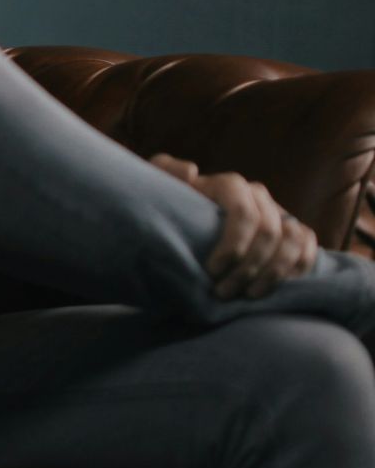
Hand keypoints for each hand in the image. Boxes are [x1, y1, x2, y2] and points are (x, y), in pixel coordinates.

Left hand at [147, 153, 317, 298]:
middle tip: (224, 292)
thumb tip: (192, 171)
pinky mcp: (293, 231)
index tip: (212, 270)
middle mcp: (258, 196)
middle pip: (268, 232)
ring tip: (248, 295)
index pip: (244, 212)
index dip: (233, 245)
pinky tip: (276, 287)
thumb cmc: (170, 208)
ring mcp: (278, 213)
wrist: (186, 224)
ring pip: (293, 240)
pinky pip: (308, 247)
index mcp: (229, 185)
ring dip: (274, 272)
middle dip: (248, 267)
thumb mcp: (159, 187)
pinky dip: (298, 268)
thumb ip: (165, 172)